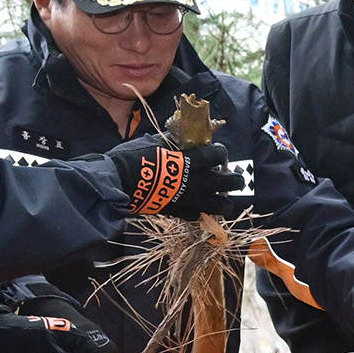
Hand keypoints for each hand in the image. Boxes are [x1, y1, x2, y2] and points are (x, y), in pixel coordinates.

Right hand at [104, 135, 246, 218]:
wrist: (118, 182)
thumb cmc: (134, 157)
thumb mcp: (154, 142)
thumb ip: (173, 142)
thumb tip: (181, 138)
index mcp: (193, 160)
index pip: (219, 155)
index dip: (221, 153)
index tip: (218, 153)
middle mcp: (197, 181)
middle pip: (229, 182)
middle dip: (235, 180)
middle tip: (235, 179)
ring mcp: (190, 199)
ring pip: (220, 206)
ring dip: (225, 203)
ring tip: (225, 201)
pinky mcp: (178, 212)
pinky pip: (197, 215)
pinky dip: (200, 212)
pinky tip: (199, 207)